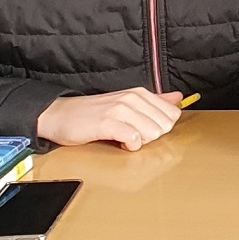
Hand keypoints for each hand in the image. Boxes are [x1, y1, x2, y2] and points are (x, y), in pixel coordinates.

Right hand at [36, 88, 185, 150]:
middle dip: (152, 136)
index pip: (172, 114)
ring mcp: (119, 109)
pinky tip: (120, 143)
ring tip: (124, 138)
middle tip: (133, 135)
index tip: (145, 129)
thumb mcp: (126, 102)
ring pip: (152, 133)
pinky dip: (129, 146)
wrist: (60, 115)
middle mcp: (132, 98)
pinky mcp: (107, 123)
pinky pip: (133, 139)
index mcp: (140, 93)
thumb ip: (154, 101)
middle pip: (164, 126)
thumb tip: (178, 98)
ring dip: (140, 142)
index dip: (161, 127)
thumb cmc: (93, 113)